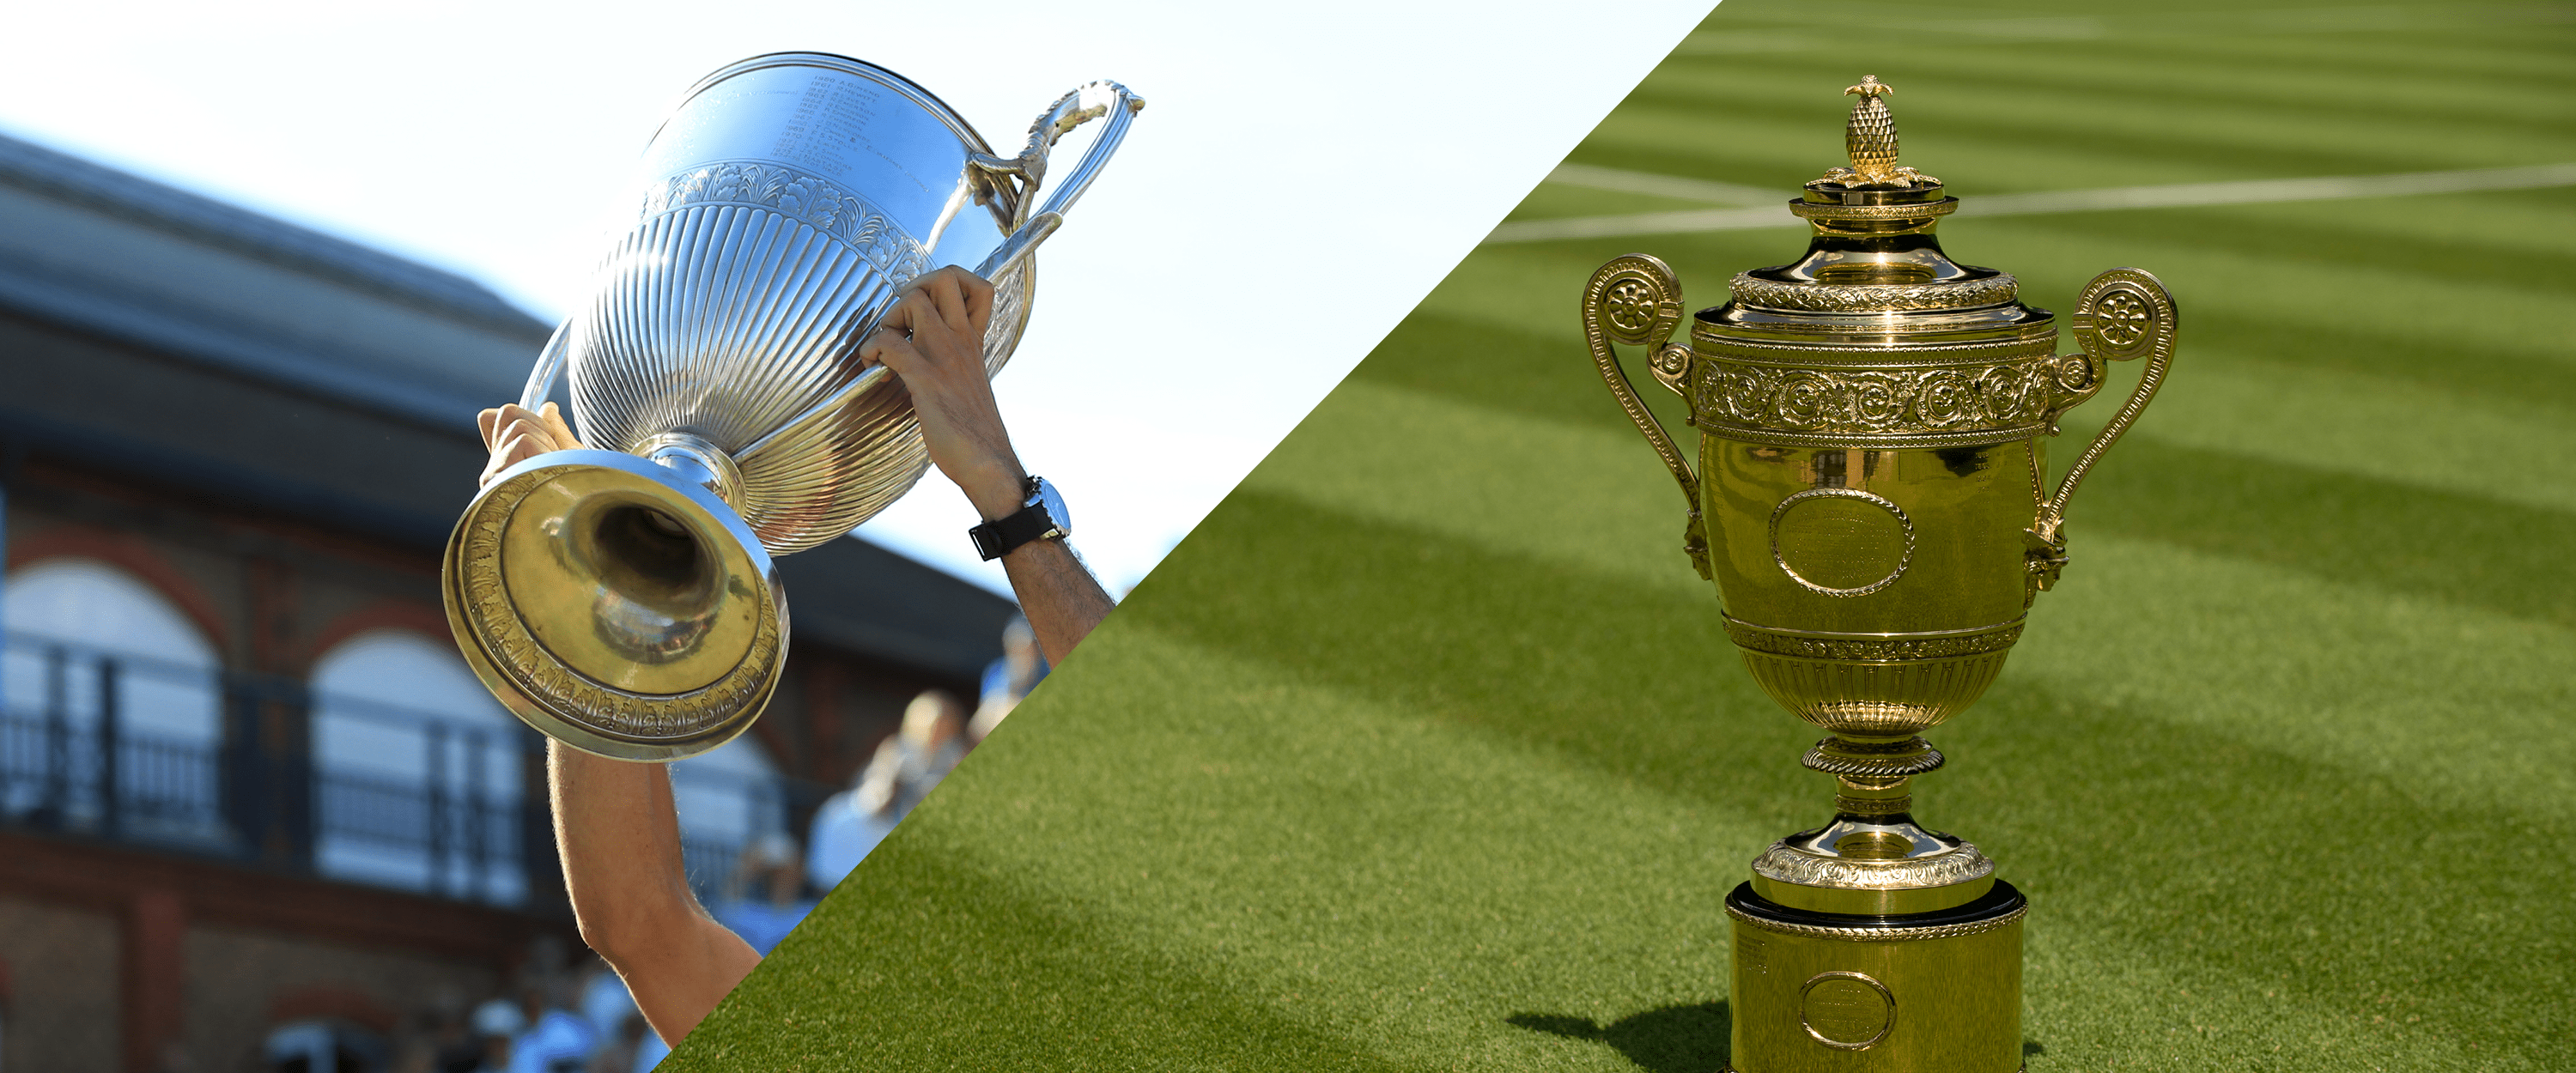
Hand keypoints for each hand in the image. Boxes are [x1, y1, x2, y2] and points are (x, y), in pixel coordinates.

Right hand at [476, 402, 581, 488]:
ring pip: (518, 425)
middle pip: (507, 413)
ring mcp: (494, 476)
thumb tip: (547, 408)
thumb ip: (555, 432)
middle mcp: (496, 472)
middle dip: (541, 425)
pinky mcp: (496, 479)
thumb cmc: (584, 497)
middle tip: (557, 457)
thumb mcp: (573, 458)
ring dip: (547, 443)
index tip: (545, 430)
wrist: (587, 525)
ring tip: (556, 471)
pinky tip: (549, 477)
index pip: (490, 420)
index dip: (515, 413)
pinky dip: (545, 453)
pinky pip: (523, 441)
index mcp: (510, 466)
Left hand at [856, 266, 1025, 518]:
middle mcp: (961, 341)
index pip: (978, 287)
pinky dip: (872, 349)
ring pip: (913, 300)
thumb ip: (956, 363)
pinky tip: (874, 369)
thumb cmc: (976, 432)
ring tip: (885, 346)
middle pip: (944, 277)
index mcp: (974, 342)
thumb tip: (927, 359)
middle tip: (901, 322)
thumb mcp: (971, 384)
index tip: (930, 308)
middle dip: (913, 289)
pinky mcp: (925, 379)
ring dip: (888, 317)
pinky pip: (889, 343)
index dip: (950, 284)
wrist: (988, 464)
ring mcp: (944, 357)